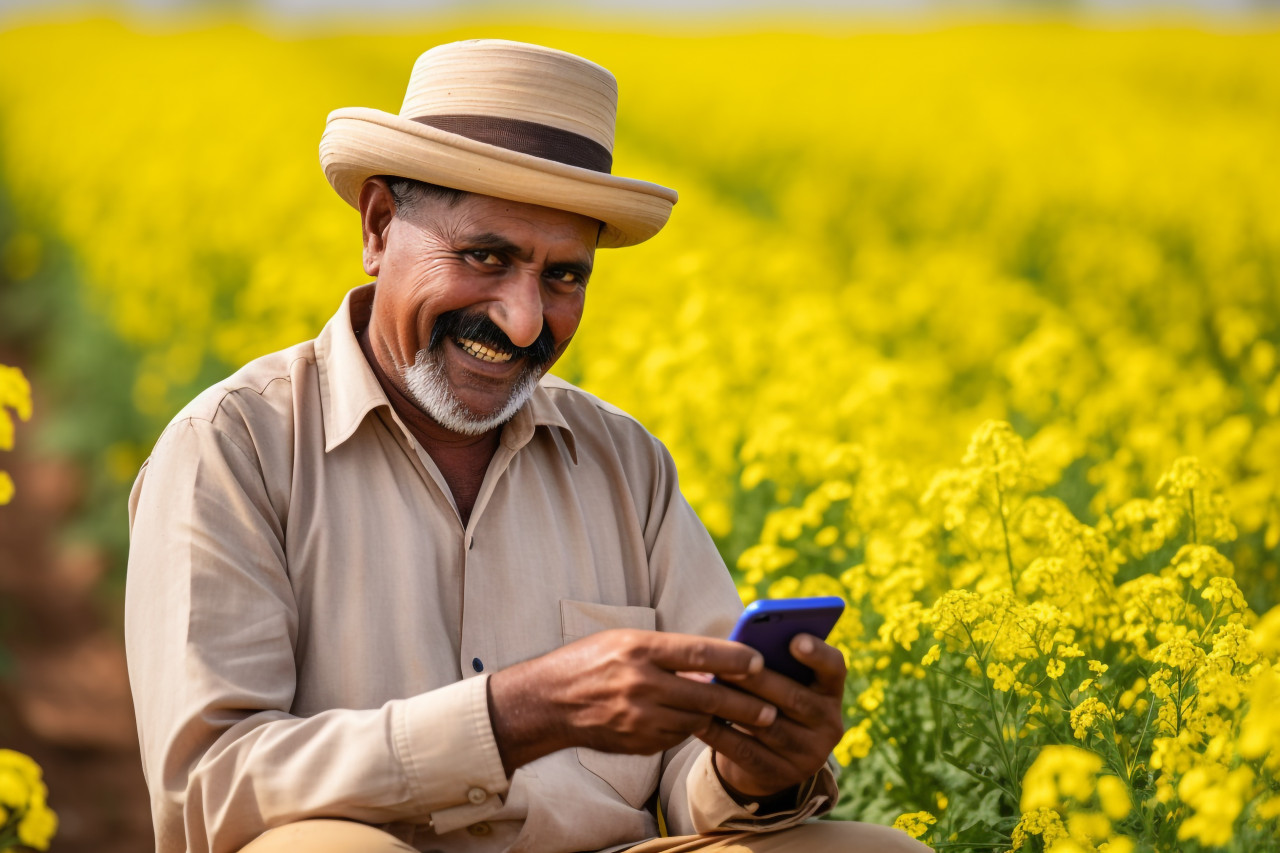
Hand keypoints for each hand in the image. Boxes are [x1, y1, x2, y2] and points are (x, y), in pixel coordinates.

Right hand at [487, 629, 779, 774]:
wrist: (548, 702)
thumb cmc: (590, 662)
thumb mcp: (625, 642)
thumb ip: (666, 652)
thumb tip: (709, 664)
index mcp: (639, 651)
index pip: (697, 653)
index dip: (732, 659)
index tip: (759, 662)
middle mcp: (641, 684)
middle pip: (705, 696)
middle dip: (743, 705)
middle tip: (771, 710)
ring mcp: (638, 718)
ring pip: (694, 721)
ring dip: (721, 720)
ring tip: (752, 719)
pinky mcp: (637, 742)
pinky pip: (675, 737)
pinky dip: (689, 729)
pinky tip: (700, 724)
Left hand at [698, 633, 845, 798]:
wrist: (771, 760)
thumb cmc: (772, 702)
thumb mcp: (784, 683)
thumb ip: (773, 664)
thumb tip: (740, 648)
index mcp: (830, 692)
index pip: (834, 668)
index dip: (818, 653)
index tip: (795, 639)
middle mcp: (829, 724)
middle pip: (795, 698)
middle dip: (758, 680)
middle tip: (728, 664)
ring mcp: (810, 754)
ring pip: (769, 727)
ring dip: (736, 706)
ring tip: (708, 689)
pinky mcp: (782, 775)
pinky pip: (748, 752)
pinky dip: (721, 734)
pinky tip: (699, 719)